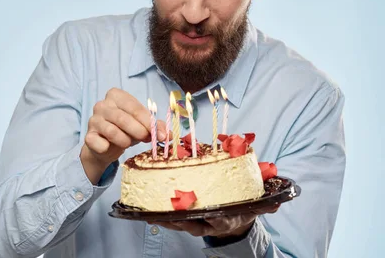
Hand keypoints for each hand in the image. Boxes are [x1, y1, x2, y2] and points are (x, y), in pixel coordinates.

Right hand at [80, 88, 167, 183]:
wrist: (105, 146)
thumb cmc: (125, 130)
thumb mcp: (142, 125)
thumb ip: (156, 127)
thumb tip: (167, 135)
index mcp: (116, 96)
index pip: (134, 107)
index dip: (148, 122)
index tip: (159, 134)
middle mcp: (102, 105)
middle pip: (123, 118)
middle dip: (139, 131)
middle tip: (146, 139)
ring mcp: (93, 119)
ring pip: (112, 131)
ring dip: (125, 140)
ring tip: (128, 143)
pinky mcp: (88, 136)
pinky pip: (101, 144)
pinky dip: (109, 148)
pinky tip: (110, 147)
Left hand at [149, 204, 279, 238]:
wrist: (234, 221)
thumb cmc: (240, 207)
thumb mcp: (254, 206)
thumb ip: (265, 204)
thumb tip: (278, 202)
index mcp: (226, 219)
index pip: (219, 220)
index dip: (211, 218)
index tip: (205, 213)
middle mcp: (210, 224)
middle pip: (194, 224)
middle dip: (180, 220)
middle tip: (166, 214)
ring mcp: (198, 224)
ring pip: (180, 224)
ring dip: (165, 219)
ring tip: (149, 214)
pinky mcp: (188, 221)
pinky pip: (173, 220)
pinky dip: (161, 216)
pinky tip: (148, 212)